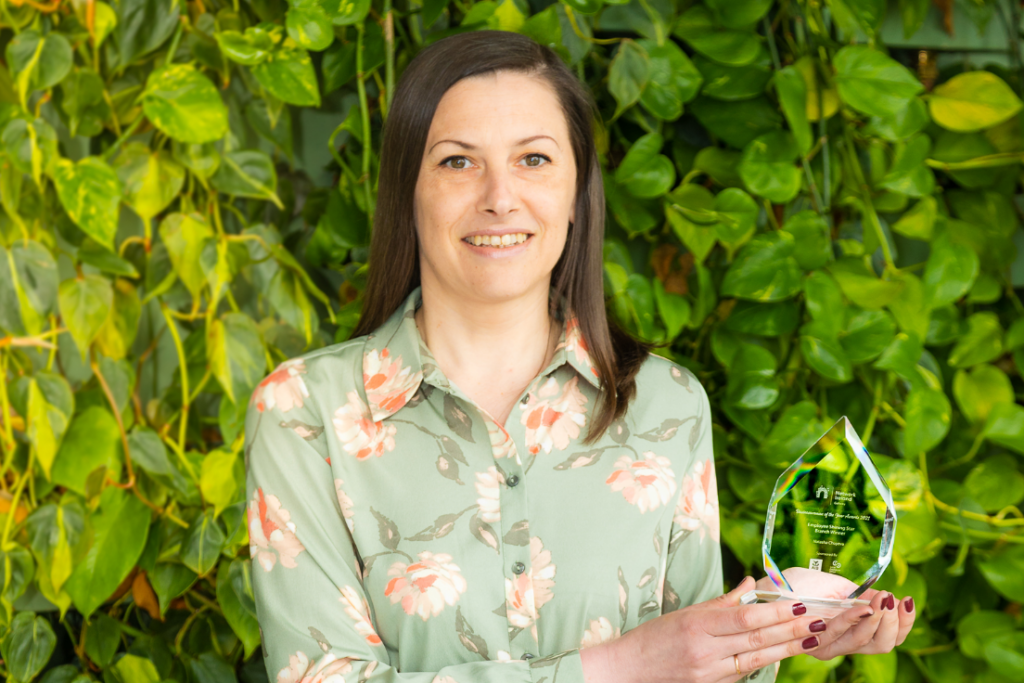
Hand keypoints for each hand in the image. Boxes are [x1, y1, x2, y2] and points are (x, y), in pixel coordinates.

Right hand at [584, 576, 829, 682]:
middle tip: (820, 619)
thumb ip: (722, 602)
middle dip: (792, 629)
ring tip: (813, 636)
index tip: (800, 604)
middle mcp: (705, 651)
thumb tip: (750, 584)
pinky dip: (768, 661)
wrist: (628, 671)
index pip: (745, 618)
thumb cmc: (654, 637)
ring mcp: (710, 673)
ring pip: (757, 659)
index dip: (776, 612)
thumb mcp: (685, 613)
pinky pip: (745, 672)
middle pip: (757, 639)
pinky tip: (786, 651)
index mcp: (697, 625)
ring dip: (788, 647)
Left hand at [755, 568, 915, 659]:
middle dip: (892, 622)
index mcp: (853, 630)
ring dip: (876, 619)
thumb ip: (861, 596)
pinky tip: (862, 607)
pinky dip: (852, 619)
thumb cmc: (799, 585)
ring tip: (883, 600)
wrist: (768, 587)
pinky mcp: (812, 644)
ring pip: (862, 641)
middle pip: (881, 644)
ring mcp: (828, 645)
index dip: (904, 623)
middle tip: (893, 600)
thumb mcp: (836, 586)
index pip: (889, 637)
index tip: (908, 601)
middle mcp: (843, 643)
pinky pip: (838, 633)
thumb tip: (888, 597)